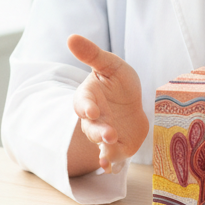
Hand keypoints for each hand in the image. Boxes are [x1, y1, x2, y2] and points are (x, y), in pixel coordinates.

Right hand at [67, 34, 148, 174]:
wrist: (133, 103)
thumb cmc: (118, 82)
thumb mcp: (109, 64)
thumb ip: (92, 54)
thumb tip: (71, 37)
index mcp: (88, 98)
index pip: (82, 104)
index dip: (85, 108)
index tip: (91, 110)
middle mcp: (93, 119)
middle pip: (90, 128)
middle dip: (98, 132)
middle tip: (109, 133)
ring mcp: (104, 134)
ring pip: (100, 143)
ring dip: (105, 147)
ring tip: (112, 147)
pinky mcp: (116, 147)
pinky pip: (110, 157)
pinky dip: (109, 163)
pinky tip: (111, 167)